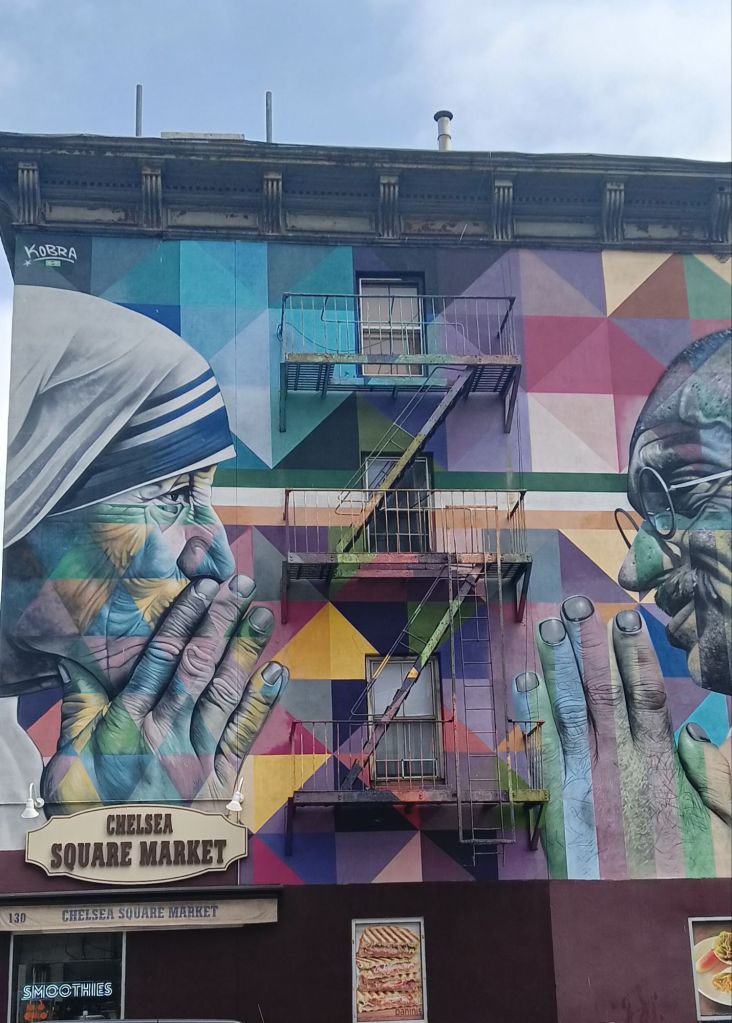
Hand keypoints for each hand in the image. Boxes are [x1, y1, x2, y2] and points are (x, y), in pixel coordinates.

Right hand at [41, 574, 287, 812]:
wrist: (119, 874)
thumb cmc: (89, 811)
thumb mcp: (67, 759)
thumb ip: (79, 706)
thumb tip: (78, 658)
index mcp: (127, 723)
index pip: (160, 659)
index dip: (184, 619)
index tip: (201, 587)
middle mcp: (166, 734)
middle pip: (197, 666)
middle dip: (220, 621)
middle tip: (240, 586)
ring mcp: (197, 757)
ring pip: (225, 692)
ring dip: (245, 650)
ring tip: (261, 615)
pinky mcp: (220, 781)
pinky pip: (244, 735)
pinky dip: (263, 702)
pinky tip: (277, 672)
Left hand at [512, 596, 730, 879]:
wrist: (643, 936)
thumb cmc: (695, 884)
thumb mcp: (728, 836)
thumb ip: (717, 783)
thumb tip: (694, 733)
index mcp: (661, 772)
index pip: (646, 697)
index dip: (634, 655)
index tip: (625, 618)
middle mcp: (618, 770)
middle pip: (602, 694)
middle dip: (589, 646)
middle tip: (577, 605)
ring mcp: (583, 787)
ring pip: (568, 713)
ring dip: (557, 667)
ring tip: (548, 629)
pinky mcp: (556, 810)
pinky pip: (541, 752)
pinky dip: (532, 715)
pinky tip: (525, 685)